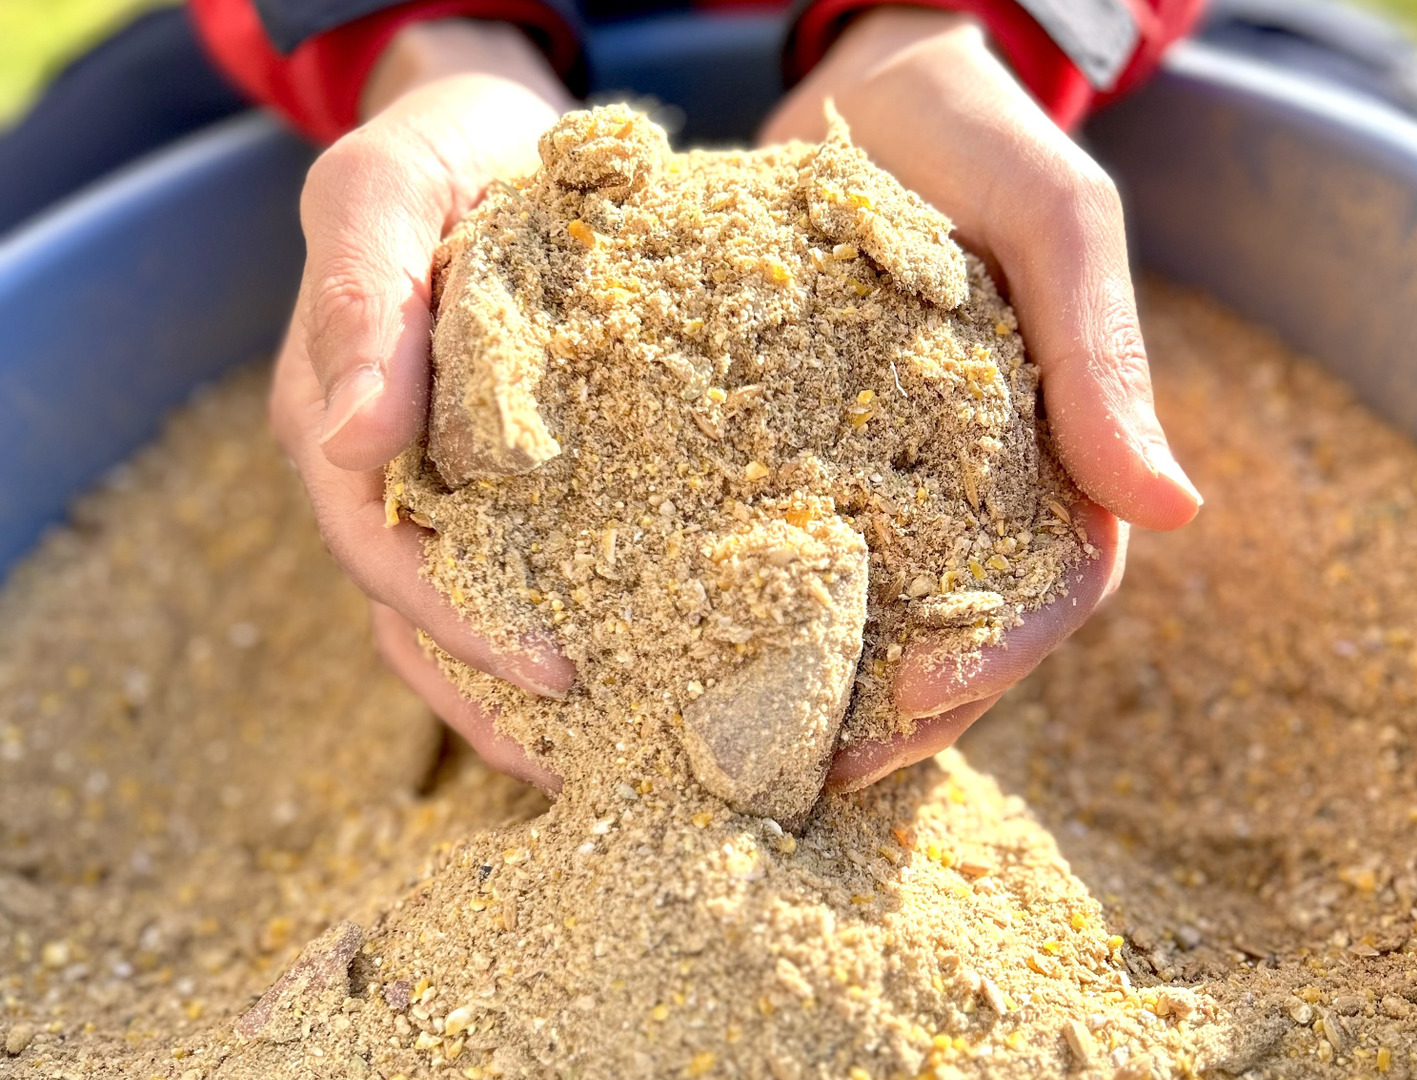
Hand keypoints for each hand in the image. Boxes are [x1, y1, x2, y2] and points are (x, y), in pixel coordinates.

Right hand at [269, 21, 574, 789]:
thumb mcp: (385, 191)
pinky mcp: (510, 481)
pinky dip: (568, 626)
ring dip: (529, 694)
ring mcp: (444, 483)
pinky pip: (527, 568)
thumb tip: (350, 441)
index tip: (557, 673)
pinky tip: (638, 672)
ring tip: (624, 759)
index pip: (384, 555)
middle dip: (502, 696)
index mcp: (337, 422)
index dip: (461, 624)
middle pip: (423, 617)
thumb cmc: (442, 155)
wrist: (502, 139)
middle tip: (605, 764)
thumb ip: (359, 299)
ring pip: (466, 615)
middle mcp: (384, 473)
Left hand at [760, 8, 1200, 790]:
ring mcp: (884, 475)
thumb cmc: (972, 137)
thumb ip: (1100, 346)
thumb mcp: (1049, 218)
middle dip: (898, 712)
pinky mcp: (800, 450)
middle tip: (812, 771)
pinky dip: (752, 605)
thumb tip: (1177, 507)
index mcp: (1050, 448)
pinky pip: (784, 543)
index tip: (919, 698)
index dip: (1001, 655)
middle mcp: (971, 482)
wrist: (858, 85)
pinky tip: (689, 647)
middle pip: (957, 630)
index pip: (1052, 585)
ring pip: (870, 612)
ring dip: (819, 688)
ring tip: (745, 744)